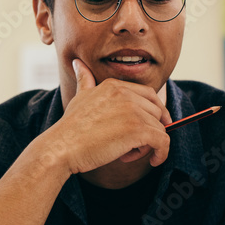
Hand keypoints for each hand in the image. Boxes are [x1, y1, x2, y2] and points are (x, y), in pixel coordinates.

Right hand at [44, 59, 171, 174]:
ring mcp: (132, 111)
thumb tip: (77, 63)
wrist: (62, 146)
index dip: (154, 112)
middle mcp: (125, 94)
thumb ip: (85, 80)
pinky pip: (162, 142)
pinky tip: (153, 160)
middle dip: (150, 129)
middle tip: (131, 145)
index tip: (151, 126)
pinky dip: (161, 153)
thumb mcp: (80, 98)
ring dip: (149, 145)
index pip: (149, 95)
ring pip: (159, 128)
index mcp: (114, 86)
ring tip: (128, 154)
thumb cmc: (70, 128)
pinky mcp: (138, 130)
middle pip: (157, 112)